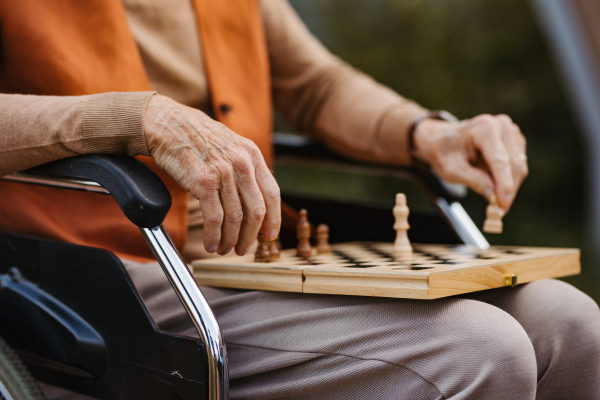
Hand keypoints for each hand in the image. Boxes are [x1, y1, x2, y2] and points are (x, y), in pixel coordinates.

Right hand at [143, 95, 280, 255]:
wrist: (167, 124)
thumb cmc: (197, 138)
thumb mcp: (231, 146)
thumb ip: (245, 170)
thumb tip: (255, 200)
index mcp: (252, 155)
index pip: (272, 194)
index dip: (273, 219)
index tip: (269, 235)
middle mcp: (241, 163)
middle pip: (256, 211)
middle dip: (250, 236)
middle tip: (242, 248)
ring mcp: (223, 172)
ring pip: (235, 218)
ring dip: (229, 239)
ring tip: (223, 248)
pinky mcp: (203, 181)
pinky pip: (214, 217)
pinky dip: (213, 235)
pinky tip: (210, 243)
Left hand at [413, 114, 527, 210]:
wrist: (442, 139)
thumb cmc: (444, 152)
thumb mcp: (451, 170)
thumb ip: (473, 181)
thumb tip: (494, 195)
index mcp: (484, 129)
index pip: (500, 160)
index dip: (504, 184)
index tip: (503, 204)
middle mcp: (501, 125)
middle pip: (513, 164)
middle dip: (507, 189)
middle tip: (499, 211)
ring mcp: (510, 131)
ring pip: (519, 166)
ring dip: (509, 186)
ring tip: (494, 200)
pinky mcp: (514, 140)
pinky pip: (518, 164)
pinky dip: (509, 179)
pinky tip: (495, 185)